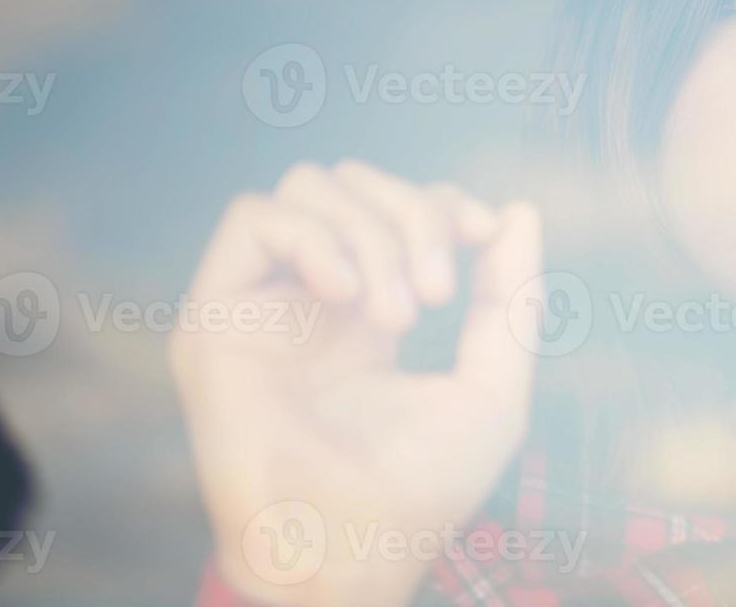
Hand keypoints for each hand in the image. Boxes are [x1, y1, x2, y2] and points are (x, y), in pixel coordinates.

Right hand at [170, 161, 542, 605]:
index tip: (485, 234)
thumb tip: (519, 211)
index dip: (444, 203)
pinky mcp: (216, 316)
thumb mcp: (492, 385)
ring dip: (370, 234)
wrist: (354, 552)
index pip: (396, 207)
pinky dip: (314, 238)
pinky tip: (349, 298)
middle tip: (437, 293)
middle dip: (413, 214)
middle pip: (354, 183)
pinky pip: (252, 218)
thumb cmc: (421, 491)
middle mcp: (309, 301)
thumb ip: (509, 299)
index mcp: (367, 314)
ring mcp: (262, 304)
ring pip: (306, 188)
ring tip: (397, 315)